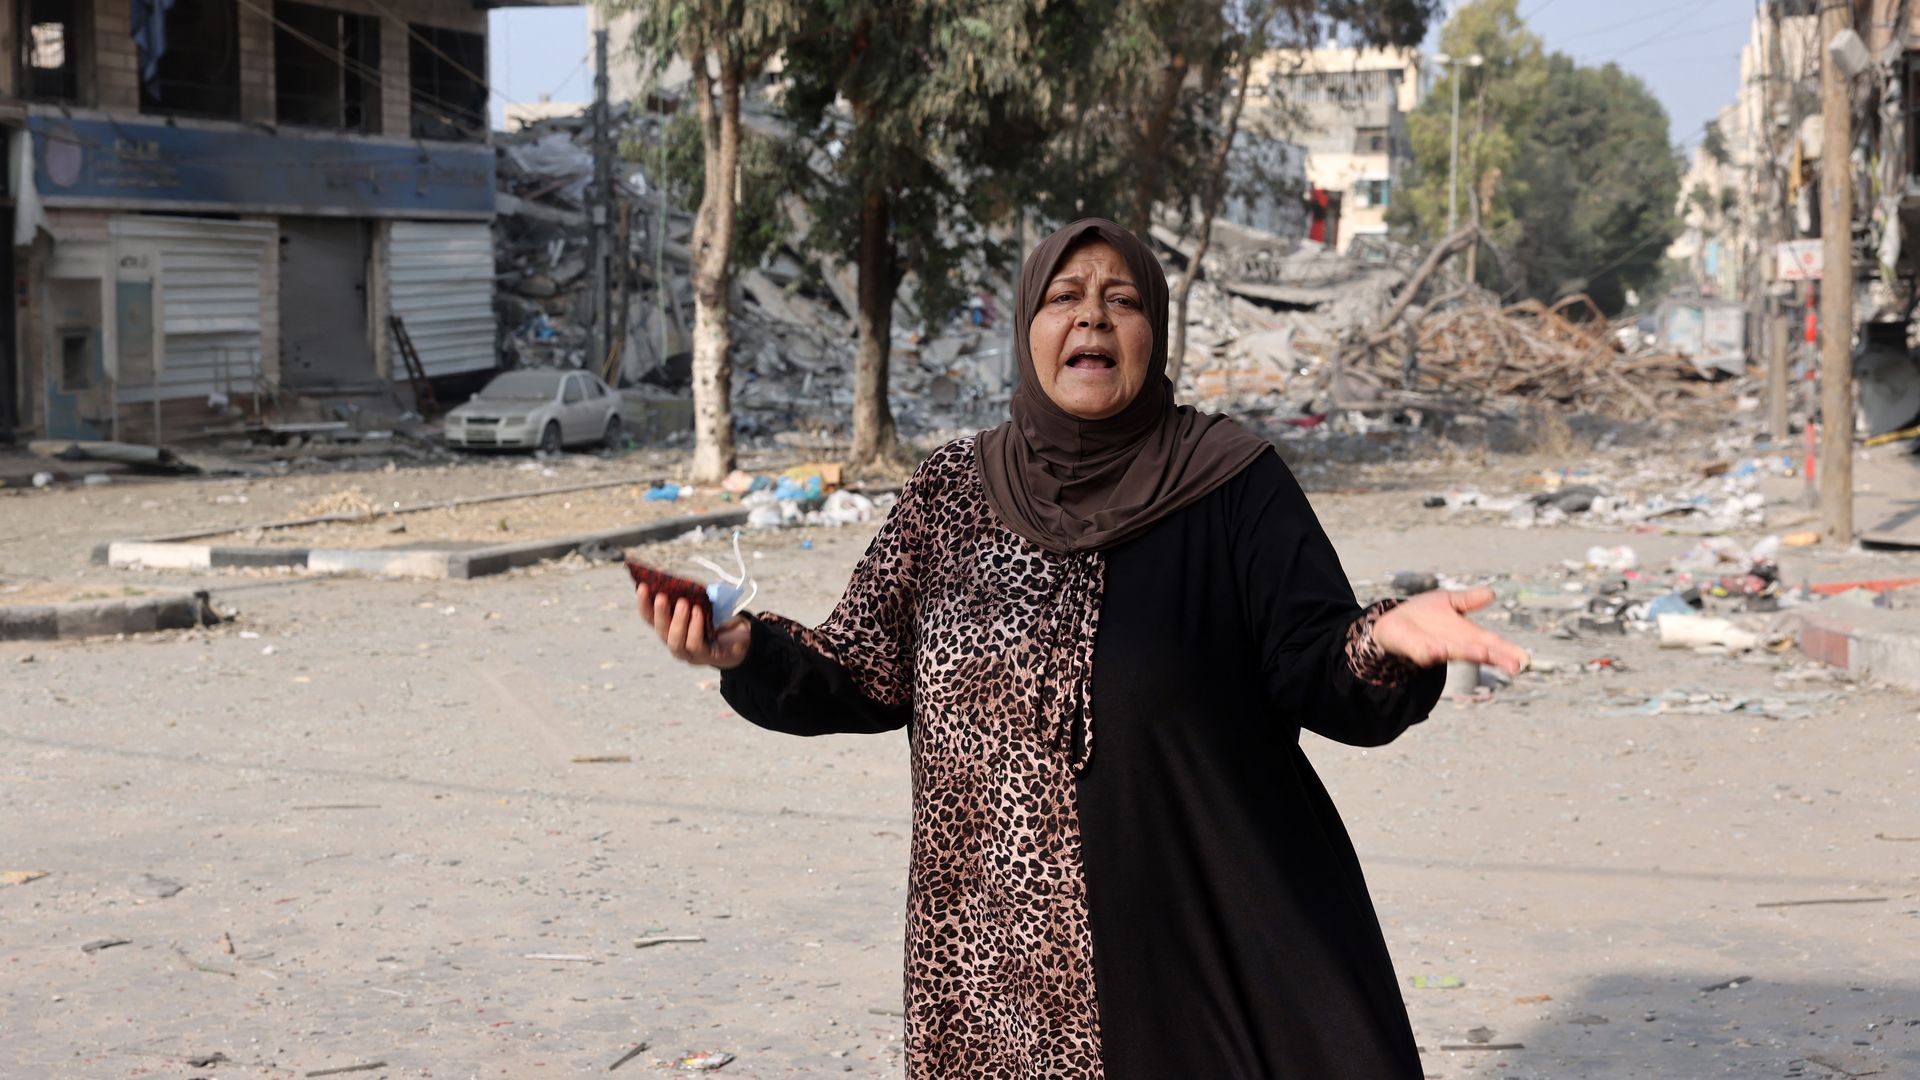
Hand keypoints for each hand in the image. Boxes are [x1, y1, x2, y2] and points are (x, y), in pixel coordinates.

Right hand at [636, 583, 750, 669]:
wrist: (740, 637)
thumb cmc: (716, 617)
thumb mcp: (702, 601)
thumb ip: (690, 594)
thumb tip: (679, 581)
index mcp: (669, 627)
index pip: (650, 618)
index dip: (644, 603)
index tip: (643, 587)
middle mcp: (674, 641)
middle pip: (660, 631)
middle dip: (660, 613)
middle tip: (662, 597)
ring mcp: (688, 653)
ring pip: (675, 642)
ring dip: (678, 621)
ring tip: (684, 603)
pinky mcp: (704, 657)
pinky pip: (695, 644)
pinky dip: (695, 627)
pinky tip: (699, 613)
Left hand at [1371, 587, 1529, 676]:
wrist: (1392, 622)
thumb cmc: (1424, 615)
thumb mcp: (1449, 602)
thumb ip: (1469, 600)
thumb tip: (1491, 593)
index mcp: (1466, 635)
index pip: (1491, 643)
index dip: (1508, 651)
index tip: (1524, 659)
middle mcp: (1455, 645)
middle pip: (1479, 653)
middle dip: (1495, 658)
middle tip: (1514, 666)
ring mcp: (1436, 649)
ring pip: (1454, 653)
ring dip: (1467, 653)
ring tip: (1482, 652)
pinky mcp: (1415, 650)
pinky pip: (1423, 654)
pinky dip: (1430, 653)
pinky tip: (1436, 652)